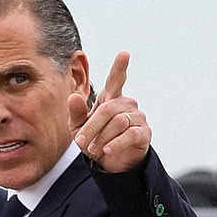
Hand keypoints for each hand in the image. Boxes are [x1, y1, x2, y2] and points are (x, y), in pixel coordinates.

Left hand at [68, 51, 150, 172]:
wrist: (110, 163)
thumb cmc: (94, 140)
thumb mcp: (78, 128)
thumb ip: (76, 112)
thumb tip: (73, 96)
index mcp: (110, 98)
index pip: (116, 79)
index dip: (120, 67)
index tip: (125, 53)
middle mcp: (126, 103)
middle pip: (107, 109)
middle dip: (91, 127)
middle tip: (80, 142)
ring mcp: (137, 117)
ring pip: (118, 122)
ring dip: (102, 138)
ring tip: (93, 150)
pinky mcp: (143, 132)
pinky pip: (129, 134)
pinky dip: (115, 144)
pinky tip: (107, 151)